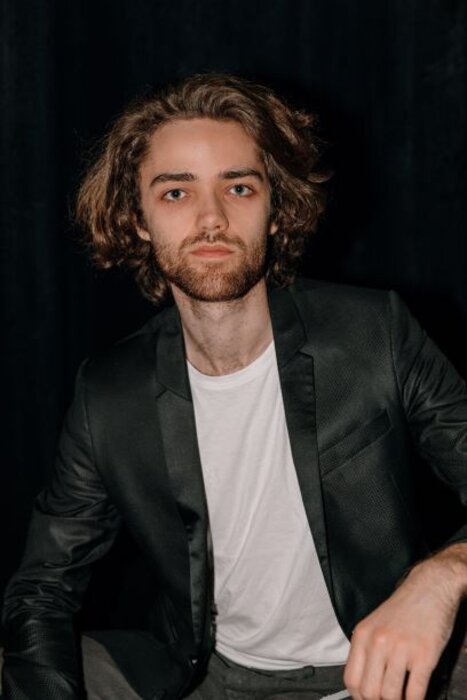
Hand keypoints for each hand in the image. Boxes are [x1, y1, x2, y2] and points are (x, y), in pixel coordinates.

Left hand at [343, 544, 466, 699]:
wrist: (430, 587)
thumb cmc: (404, 608)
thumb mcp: (375, 624)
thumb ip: (367, 650)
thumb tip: (363, 683)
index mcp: (362, 635)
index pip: (351, 680)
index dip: (359, 696)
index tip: (369, 699)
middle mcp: (378, 642)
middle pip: (369, 692)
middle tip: (387, 699)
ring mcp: (401, 649)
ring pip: (391, 696)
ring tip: (402, 697)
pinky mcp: (424, 655)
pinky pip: (415, 692)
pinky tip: (416, 697)